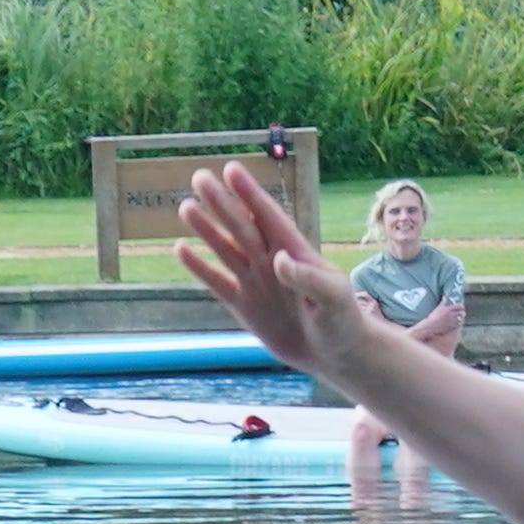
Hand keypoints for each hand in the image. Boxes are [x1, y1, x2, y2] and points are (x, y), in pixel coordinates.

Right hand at [175, 159, 366, 375]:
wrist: (334, 354)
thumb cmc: (342, 320)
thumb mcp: (333, 298)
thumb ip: (308, 278)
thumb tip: (278, 259)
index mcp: (295, 251)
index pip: (269, 216)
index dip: (250, 194)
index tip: (232, 169)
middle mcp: (271, 261)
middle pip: (242, 226)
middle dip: (222, 202)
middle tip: (199, 176)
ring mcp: (256, 282)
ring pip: (226, 249)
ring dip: (206, 229)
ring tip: (186, 207)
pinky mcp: (244, 305)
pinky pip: (217, 283)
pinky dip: (200, 267)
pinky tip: (180, 249)